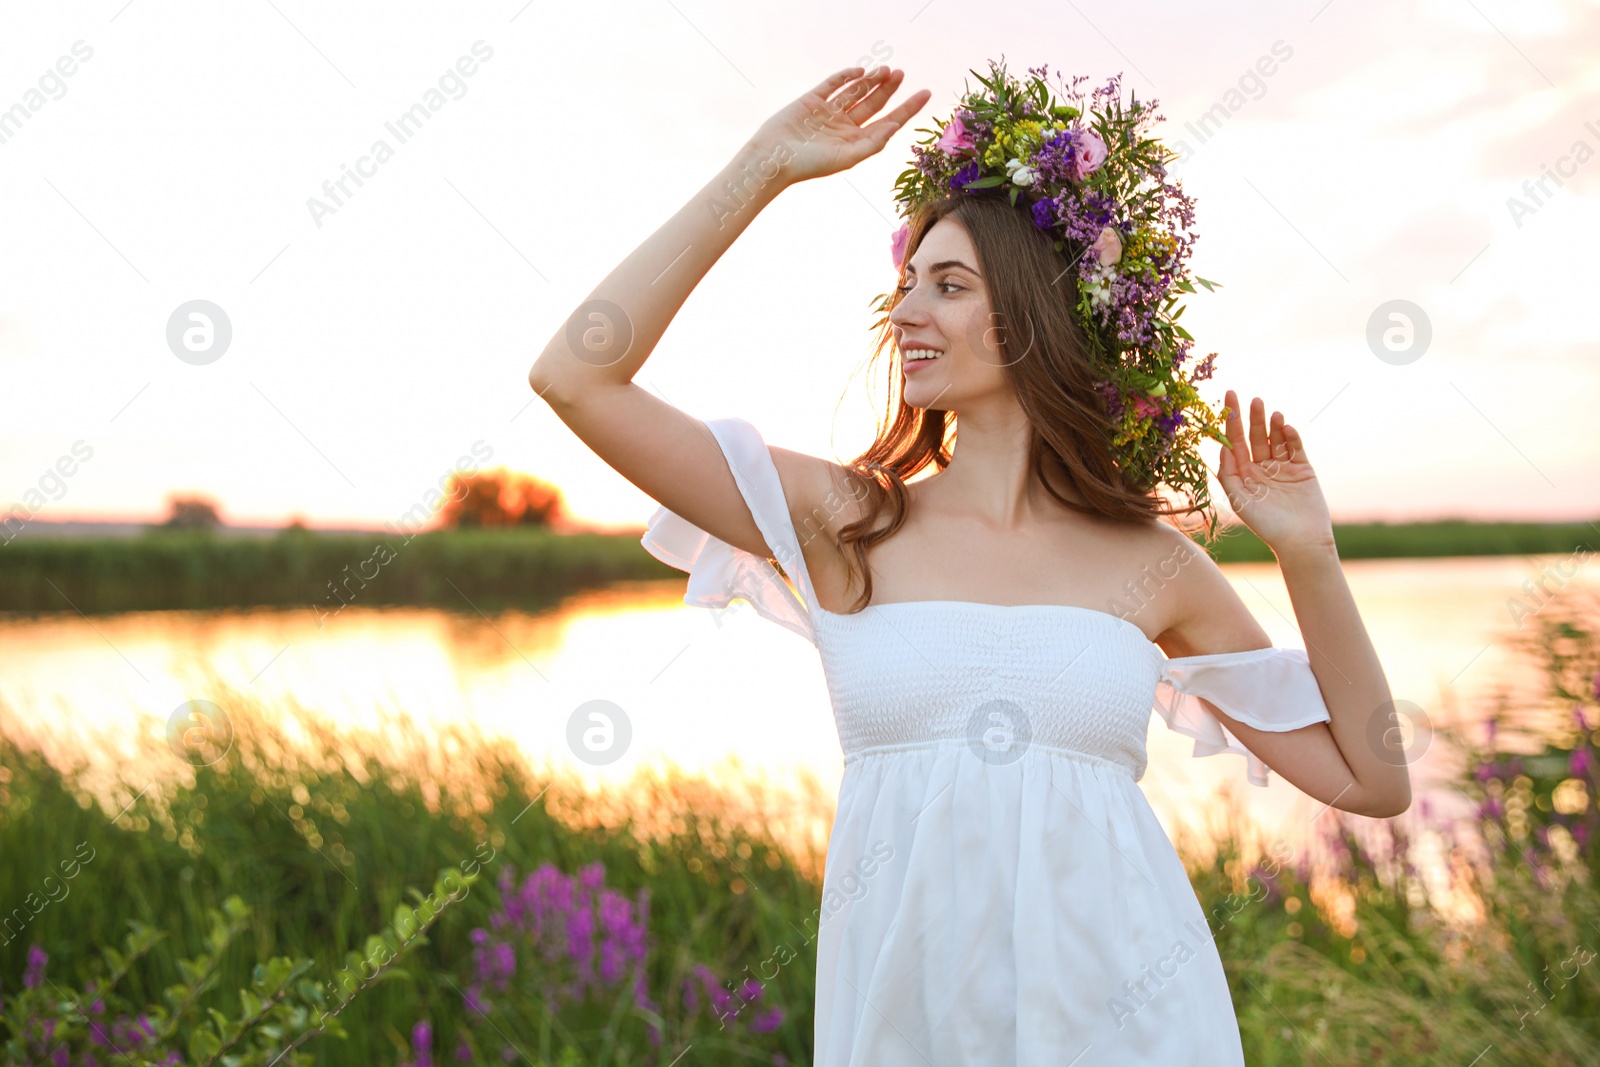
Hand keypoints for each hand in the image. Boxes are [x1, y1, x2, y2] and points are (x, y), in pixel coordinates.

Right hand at [746, 65, 929, 187]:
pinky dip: (846, 76)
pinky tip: (860, 71)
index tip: (926, 93)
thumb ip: (871, 143)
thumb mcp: (846, 158)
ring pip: (856, 91)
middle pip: (874, 103)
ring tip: (886, 70)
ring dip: (871, 80)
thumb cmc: (810, 165)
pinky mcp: (812, 100)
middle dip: (889, 89)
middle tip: (901, 73)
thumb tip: (894, 126)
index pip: (888, 122)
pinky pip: (833, 84)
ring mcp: (828, 111)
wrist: (774, 157)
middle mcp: (845, 126)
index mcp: (856, 142)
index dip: (907, 108)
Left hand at [1216, 390, 1334, 553]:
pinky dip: (1291, 436)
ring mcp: (1283, 467)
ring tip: (1272, 413)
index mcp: (1243, 473)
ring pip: (1276, 439)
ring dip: (1273, 425)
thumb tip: (1222, 447)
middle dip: (1253, 418)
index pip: (1235, 441)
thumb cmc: (1266, 525)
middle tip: (1253, 400)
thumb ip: (1229, 474)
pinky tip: (1286, 428)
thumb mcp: (1240, 500)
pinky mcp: (1303, 469)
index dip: (1231, 420)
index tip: (1228, 399)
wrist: (1300, 540)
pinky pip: (1295, 447)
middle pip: (1255, 436)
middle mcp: (1261, 467)